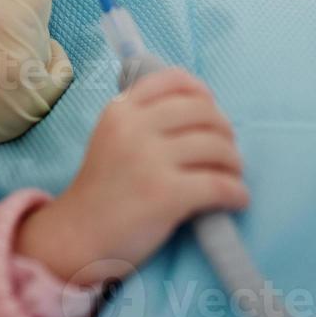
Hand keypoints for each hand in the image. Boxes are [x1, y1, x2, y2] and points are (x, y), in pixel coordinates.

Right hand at [15, 69, 247, 286]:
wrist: (78, 236)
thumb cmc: (102, 189)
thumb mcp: (111, 137)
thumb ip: (142, 117)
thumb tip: (201, 106)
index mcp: (120, 110)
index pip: (173, 80)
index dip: (202, 92)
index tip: (212, 110)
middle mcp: (134, 127)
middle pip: (203, 112)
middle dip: (225, 132)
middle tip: (226, 153)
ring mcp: (149, 160)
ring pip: (217, 147)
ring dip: (234, 163)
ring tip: (232, 177)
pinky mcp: (165, 194)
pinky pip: (220, 185)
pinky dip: (237, 193)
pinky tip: (236, 200)